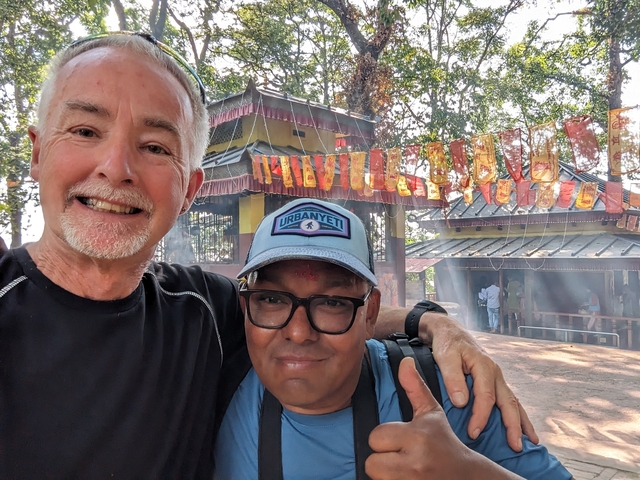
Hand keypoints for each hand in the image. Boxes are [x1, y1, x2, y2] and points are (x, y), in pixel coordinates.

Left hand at [366, 358, 522, 479]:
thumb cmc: (444, 442)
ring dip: (385, 475)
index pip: (375, 437)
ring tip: (401, 468)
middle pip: (371, 463)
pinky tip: (405, 478)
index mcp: (417, 436)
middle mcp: (415, 462)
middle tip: (399, 457)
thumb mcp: (431, 414)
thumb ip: (415, 387)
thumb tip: (405, 361)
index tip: (399, 440)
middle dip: (382, 460)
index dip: (384, 439)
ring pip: (376, 479)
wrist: (467, 478)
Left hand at [419, 313, 537, 450]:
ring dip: (521, 422)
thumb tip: (462, 402)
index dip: (481, 416)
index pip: (486, 396)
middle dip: (513, 425)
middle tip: (515, 446)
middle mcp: (495, 373)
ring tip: (530, 442)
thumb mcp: (445, 356)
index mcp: (484, 366)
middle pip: (508, 401)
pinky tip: (522, 428)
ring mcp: (497, 378)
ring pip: (513, 402)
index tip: (474, 433)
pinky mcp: (495, 382)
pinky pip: (509, 400)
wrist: (449, 331)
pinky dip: (517, 415)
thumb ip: (452, 378)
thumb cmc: (447, 343)